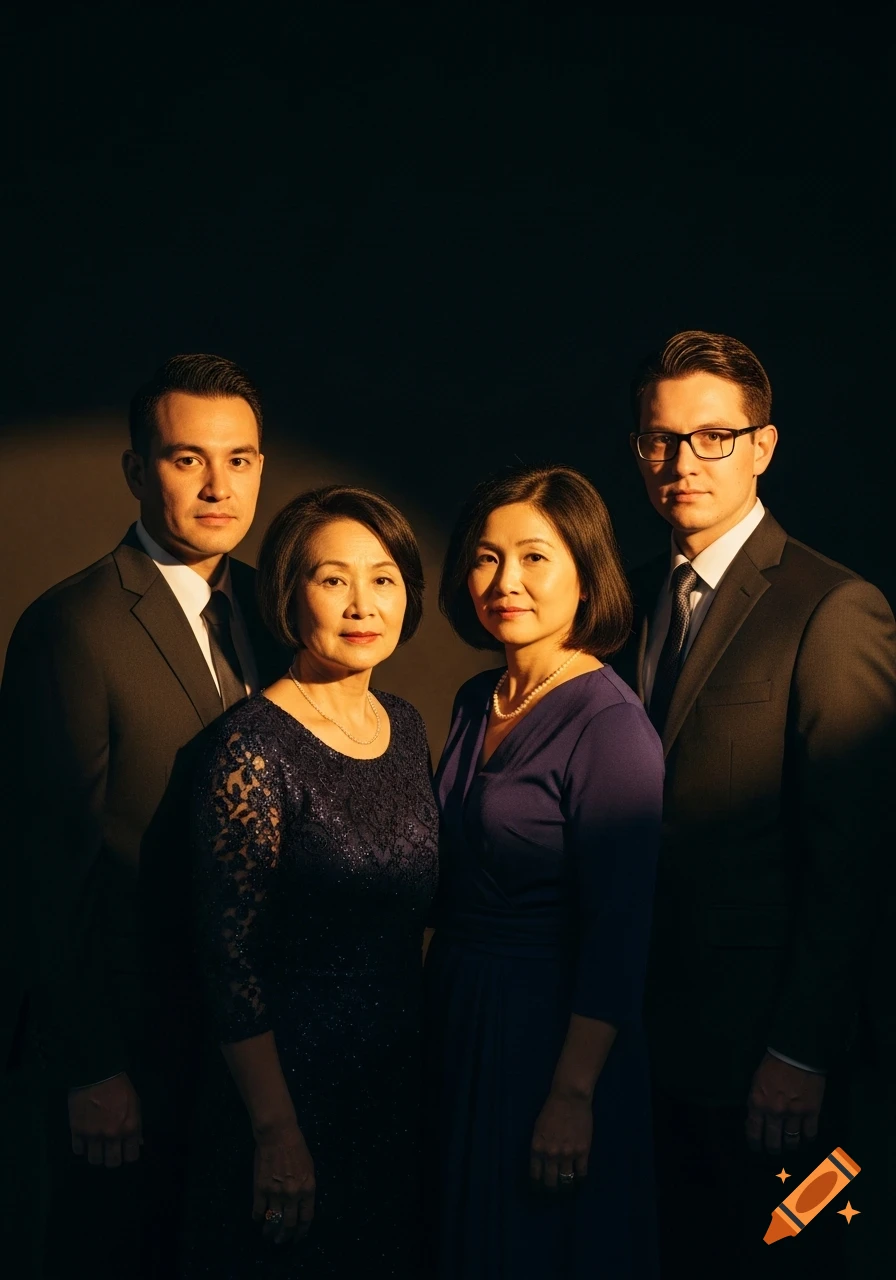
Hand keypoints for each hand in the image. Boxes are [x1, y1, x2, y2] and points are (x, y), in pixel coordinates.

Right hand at [68, 1072, 142, 1168]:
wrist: (96, 1073)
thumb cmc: (119, 1087)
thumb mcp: (134, 1104)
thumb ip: (136, 1125)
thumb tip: (137, 1143)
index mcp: (129, 1127)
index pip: (131, 1157)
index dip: (128, 1154)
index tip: (124, 1150)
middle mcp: (112, 1135)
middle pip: (112, 1163)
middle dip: (112, 1158)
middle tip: (109, 1151)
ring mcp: (93, 1134)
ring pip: (94, 1160)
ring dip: (96, 1155)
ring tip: (96, 1146)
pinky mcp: (76, 1131)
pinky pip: (78, 1150)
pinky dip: (81, 1147)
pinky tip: (84, 1139)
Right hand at [252, 1121, 315, 1244]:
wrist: (278, 1135)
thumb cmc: (297, 1149)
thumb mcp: (309, 1169)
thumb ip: (306, 1189)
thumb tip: (301, 1205)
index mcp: (308, 1190)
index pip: (306, 1219)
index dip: (302, 1232)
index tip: (298, 1238)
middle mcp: (292, 1195)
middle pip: (289, 1224)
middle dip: (285, 1236)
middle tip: (281, 1240)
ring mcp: (275, 1193)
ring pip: (273, 1221)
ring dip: (270, 1231)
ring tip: (268, 1236)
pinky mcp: (260, 1189)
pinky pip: (258, 1210)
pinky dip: (258, 1218)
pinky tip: (258, 1220)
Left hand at [529, 1090, 591, 1191]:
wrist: (570, 1098)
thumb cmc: (551, 1110)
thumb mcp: (538, 1129)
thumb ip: (539, 1147)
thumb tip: (541, 1163)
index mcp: (537, 1148)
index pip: (535, 1175)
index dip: (537, 1185)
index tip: (539, 1190)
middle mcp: (551, 1155)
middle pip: (551, 1181)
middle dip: (551, 1190)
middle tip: (553, 1193)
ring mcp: (568, 1155)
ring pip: (566, 1180)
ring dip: (566, 1187)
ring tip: (567, 1191)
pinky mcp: (583, 1152)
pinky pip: (581, 1173)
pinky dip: (580, 1179)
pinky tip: (579, 1181)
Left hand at [745, 1053, 825, 1154]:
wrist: (796, 1052)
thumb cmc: (773, 1064)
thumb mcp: (756, 1082)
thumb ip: (757, 1102)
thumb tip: (757, 1119)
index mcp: (758, 1103)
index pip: (754, 1132)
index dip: (755, 1144)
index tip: (757, 1148)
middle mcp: (775, 1112)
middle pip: (774, 1141)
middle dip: (773, 1149)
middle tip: (774, 1150)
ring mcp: (794, 1114)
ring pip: (792, 1141)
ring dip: (790, 1146)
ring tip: (790, 1147)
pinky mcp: (812, 1111)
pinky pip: (810, 1134)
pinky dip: (808, 1139)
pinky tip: (806, 1139)